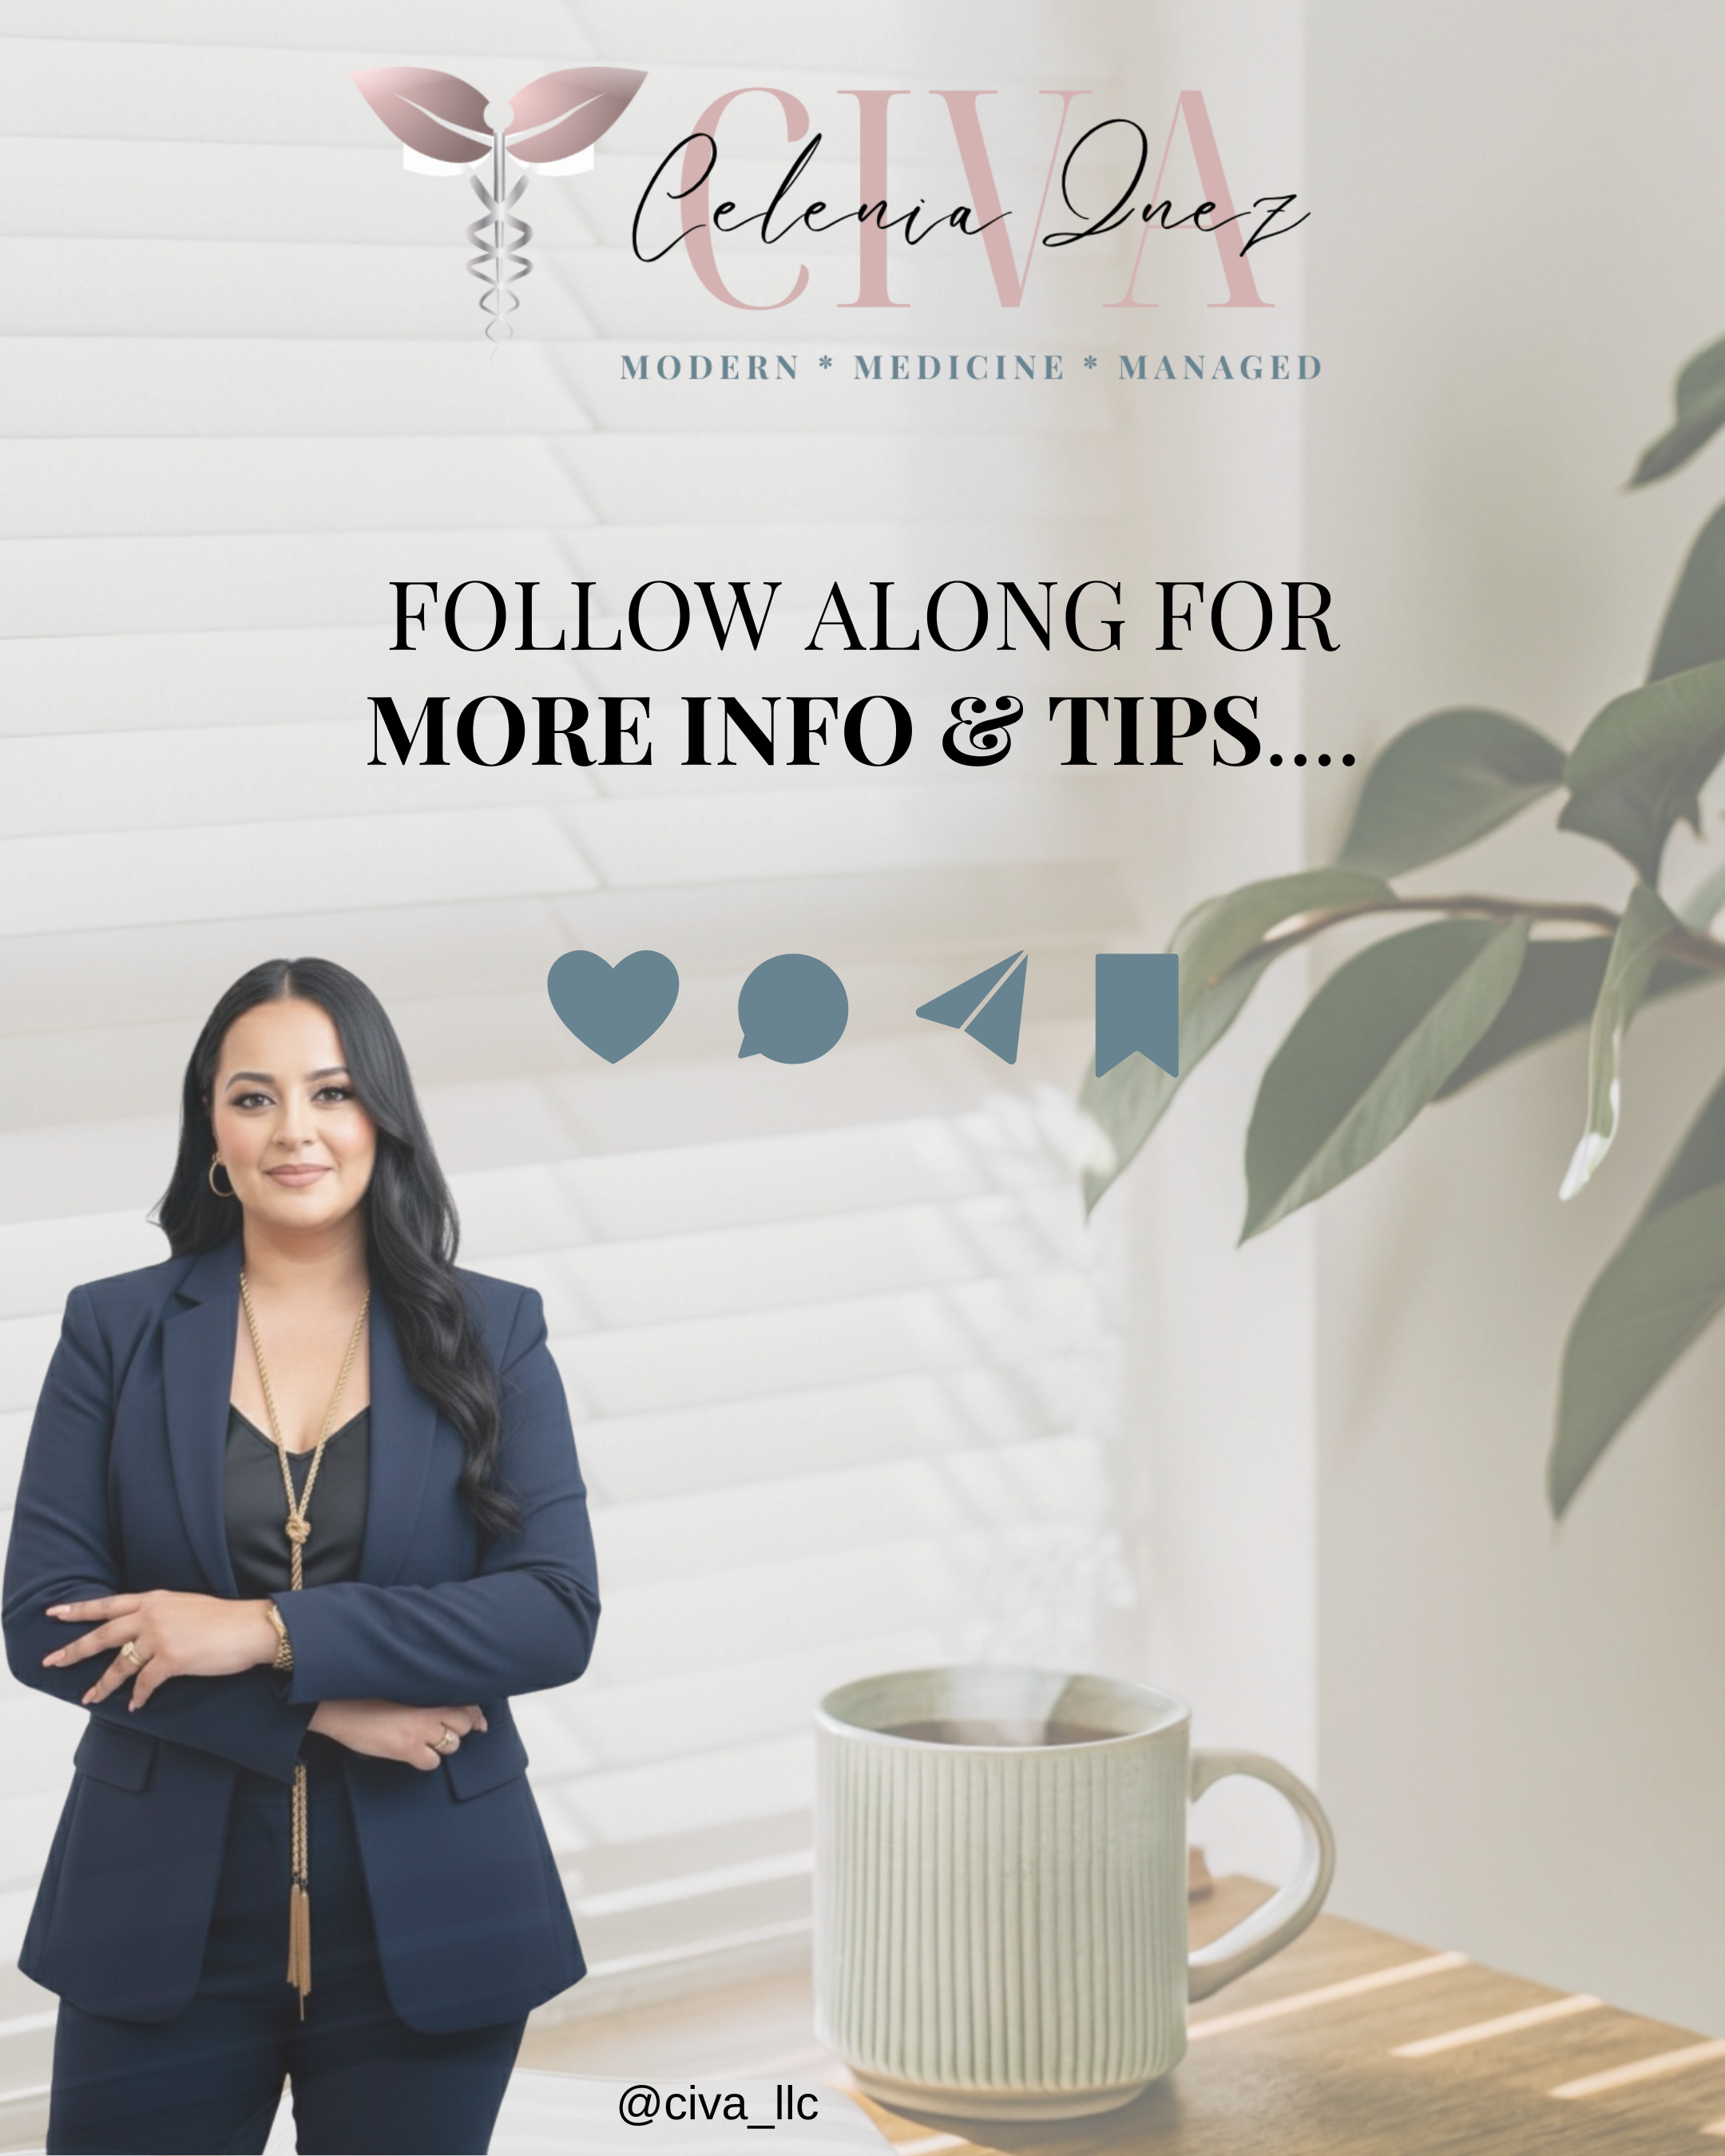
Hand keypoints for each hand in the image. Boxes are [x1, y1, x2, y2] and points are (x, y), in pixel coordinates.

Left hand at [43, 1592, 278, 1709]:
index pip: (109, 1604)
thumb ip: (159, 1613)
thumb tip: (140, 1631)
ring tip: (89, 1696)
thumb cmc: (224, 1619)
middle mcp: (152, 1615)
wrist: (251, 1628)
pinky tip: (135, 1704)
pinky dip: (138, 1696)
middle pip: (102, 1634)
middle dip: (74, 1649)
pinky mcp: (172, 1659)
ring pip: (119, 1664)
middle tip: (52, 1661)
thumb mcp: (185, 1606)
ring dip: (102, 1684)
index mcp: (155, 1599)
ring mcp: (160, 1636)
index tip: (55, 1613)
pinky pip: (144, 1683)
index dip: (80, 1609)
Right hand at [308, 1698, 488, 1770]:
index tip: (478, 1721)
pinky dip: (425, 1760)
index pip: (466, 1702)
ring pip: (451, 1744)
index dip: (474, 1713)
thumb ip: (426, 1691)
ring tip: (422, 1740)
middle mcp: (429, 1708)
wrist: (337, 1705)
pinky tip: (412, 1753)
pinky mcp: (406, 1749)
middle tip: (440, 1730)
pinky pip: (432, 1762)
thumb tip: (452, 1704)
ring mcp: (419, 1730)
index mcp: (428, 1689)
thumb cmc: (366, 1694)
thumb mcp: (400, 1685)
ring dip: (441, 1745)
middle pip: (464, 1724)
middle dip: (456, 1729)